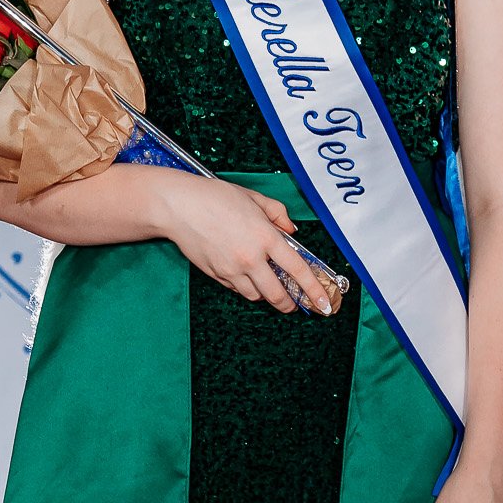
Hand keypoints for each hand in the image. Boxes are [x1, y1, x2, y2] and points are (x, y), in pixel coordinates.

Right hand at [158, 174, 334, 314]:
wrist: (179, 206)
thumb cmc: (214, 197)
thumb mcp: (254, 198)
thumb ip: (278, 214)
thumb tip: (290, 230)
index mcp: (265, 236)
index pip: (297, 270)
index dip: (313, 290)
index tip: (323, 303)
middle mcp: (250, 257)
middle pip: (277, 294)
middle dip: (289, 304)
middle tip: (294, 305)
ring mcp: (232, 269)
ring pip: (256, 296)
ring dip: (265, 295)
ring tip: (267, 285)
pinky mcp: (216, 275)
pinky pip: (237, 289)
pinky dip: (245, 286)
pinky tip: (244, 275)